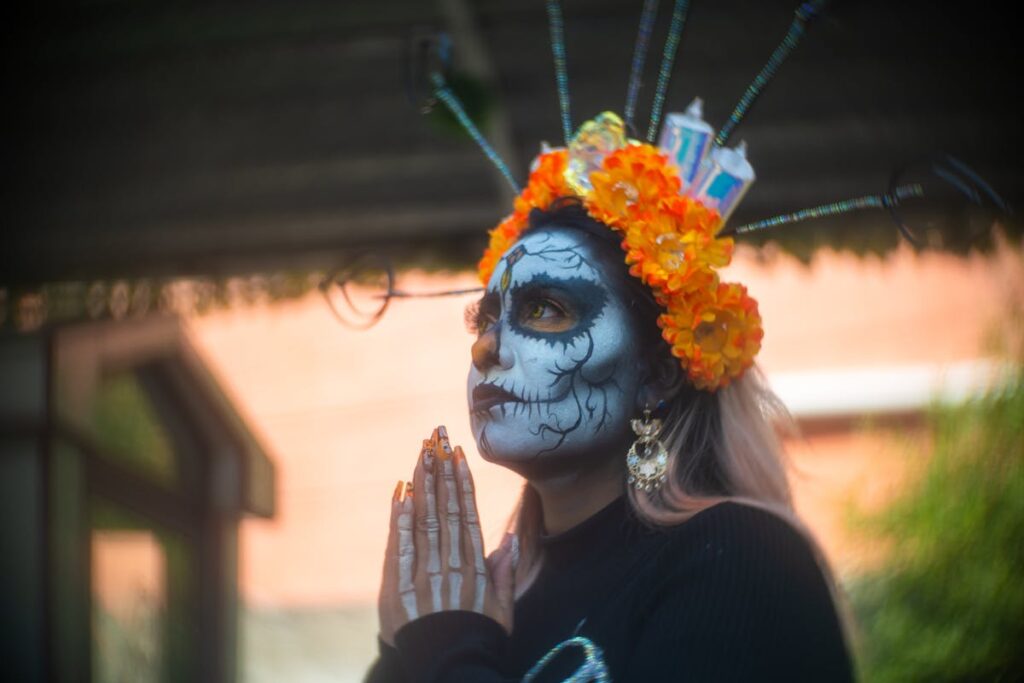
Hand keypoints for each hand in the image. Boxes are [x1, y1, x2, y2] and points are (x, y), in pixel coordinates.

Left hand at [378, 426, 516, 645]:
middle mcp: (451, 566)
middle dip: (440, 470)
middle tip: (436, 436)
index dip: (461, 482)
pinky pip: (399, 549)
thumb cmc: (478, 641)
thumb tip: (509, 538)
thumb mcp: (502, 610)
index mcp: (476, 568)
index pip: (467, 515)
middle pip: (444, 509)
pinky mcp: (399, 590)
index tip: (457, 454)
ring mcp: (424, 576)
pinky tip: (400, 494)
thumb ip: (504, 573)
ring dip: (421, 484)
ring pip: (424, 521)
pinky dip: (400, 520)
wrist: (451, 671)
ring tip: (420, 453)